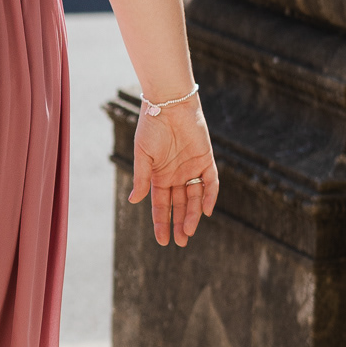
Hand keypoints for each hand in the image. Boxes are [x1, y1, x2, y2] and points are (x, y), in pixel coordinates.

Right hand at [129, 100, 217, 247]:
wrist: (169, 104)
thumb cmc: (151, 127)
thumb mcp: (143, 155)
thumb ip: (141, 178)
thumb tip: (134, 201)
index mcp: (158, 176)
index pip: (160, 205)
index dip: (161, 222)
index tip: (162, 241)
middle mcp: (175, 175)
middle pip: (179, 205)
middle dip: (179, 224)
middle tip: (179, 242)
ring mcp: (191, 168)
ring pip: (194, 198)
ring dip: (193, 215)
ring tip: (189, 231)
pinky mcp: (206, 159)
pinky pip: (211, 182)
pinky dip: (210, 196)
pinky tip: (206, 211)